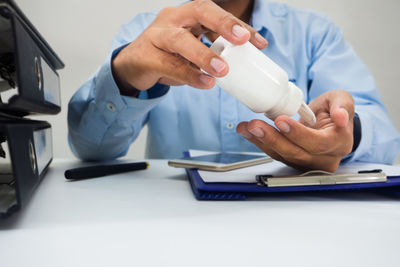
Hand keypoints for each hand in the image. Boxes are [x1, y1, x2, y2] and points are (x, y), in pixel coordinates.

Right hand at [112, 0, 267, 93]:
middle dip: (223, 24)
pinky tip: (205, 83)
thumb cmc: (167, 54)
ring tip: (223, 69)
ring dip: (203, 54)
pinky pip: (168, 65)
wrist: (132, 65)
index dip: (238, 24)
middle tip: (243, 40)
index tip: (260, 43)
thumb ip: (213, 51)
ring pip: (179, 40)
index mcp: (187, 15)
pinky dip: (188, 75)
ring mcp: (156, 36)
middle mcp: (172, 19)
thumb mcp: (193, 48)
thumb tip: (245, 63)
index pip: (215, 11)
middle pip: (198, 11)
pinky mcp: (146, 57)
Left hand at [237, 90, 354, 171]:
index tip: (281, 120)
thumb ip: (343, 106)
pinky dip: (260, 142)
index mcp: (339, 143)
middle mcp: (324, 158)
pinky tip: (248, 131)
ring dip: (262, 141)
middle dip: (273, 138)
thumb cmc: (335, 110)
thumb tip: (340, 116)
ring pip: (282, 155)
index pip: (318, 143)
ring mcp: (306, 162)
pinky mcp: (292, 160)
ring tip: (247, 127)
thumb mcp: (343, 100)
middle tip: (256, 125)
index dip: (298, 133)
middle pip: (296, 152)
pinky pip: (275, 154)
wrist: (329, 123)